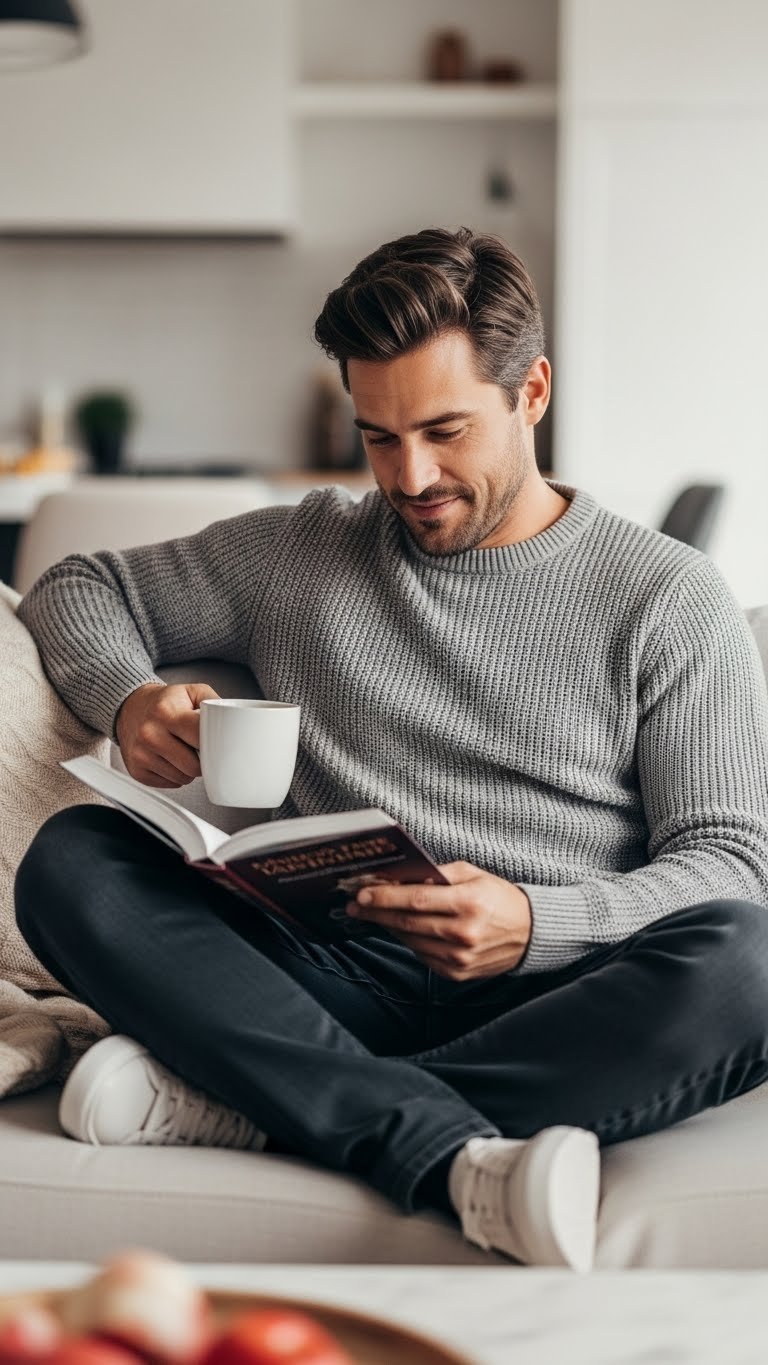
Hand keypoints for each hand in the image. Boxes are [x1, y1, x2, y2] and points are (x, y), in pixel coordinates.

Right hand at [115, 681, 219, 787]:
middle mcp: (150, 734)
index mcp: (166, 712)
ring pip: (184, 778)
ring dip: (190, 769)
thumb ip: (216, 705)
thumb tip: (235, 725)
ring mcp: (141, 754)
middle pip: (194, 766)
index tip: (218, 741)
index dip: (214, 742)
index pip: (201, 738)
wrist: (131, 708)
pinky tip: (170, 759)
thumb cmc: (166, 702)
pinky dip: (176, 775)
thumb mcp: (193, 692)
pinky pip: (171, 784)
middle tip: (198, 747)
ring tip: (183, 751)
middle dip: (203, 759)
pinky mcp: (136, 771)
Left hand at [347, 861, 532, 979]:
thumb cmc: (499, 898)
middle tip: (355, 905)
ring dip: (389, 927)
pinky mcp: (457, 974)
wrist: (530, 933)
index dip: (385, 897)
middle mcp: (464, 933)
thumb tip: (400, 877)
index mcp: (469, 903)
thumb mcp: (473, 874)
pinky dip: (409, 941)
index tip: (362, 893)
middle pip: (408, 922)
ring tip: (374, 914)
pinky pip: (422, 956)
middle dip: (376, 912)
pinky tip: (403, 929)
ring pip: (411, 941)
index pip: (416, 900)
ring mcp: (460, 958)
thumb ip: (438, 874)